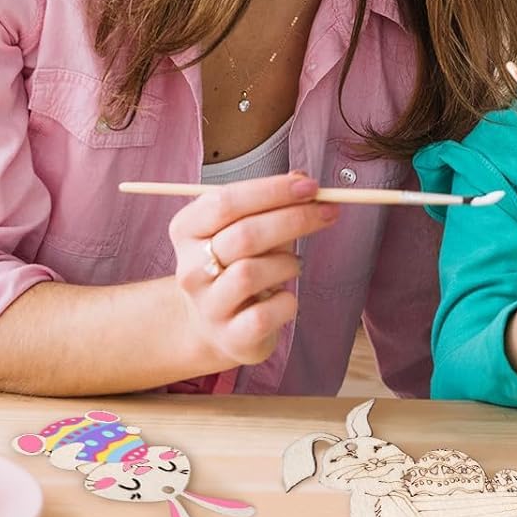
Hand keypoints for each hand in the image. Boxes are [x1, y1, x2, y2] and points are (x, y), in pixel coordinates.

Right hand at [168, 171, 339, 368]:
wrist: (218, 326)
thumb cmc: (238, 265)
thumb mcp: (247, 227)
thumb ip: (271, 203)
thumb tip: (301, 179)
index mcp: (187, 230)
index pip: (225, 201)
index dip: (271, 190)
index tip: (311, 186)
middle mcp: (190, 268)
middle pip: (244, 235)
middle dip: (294, 219)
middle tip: (329, 211)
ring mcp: (207, 306)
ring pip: (250, 273)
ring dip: (286, 263)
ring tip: (294, 265)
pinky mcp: (229, 337)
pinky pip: (265, 314)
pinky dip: (287, 302)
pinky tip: (285, 297)